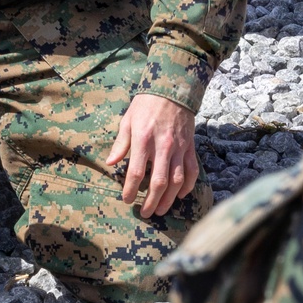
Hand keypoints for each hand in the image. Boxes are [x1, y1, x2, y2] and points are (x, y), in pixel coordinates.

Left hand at [106, 93, 197, 218]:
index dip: (130, 190)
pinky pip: (192, 171)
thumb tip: (110, 163)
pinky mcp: (190, 147)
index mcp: (143, 140)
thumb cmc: (145, 104)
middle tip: (145, 213)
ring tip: (161, 210)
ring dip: (169, 199)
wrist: (172, 88)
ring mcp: (179, 148)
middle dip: (151, 202)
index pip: (135, 173)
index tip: (126, 200)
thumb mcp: (127, 120)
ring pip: (176, 181)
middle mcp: (163, 147)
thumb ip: (120, 144)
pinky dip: (188, 186)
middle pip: (158, 183)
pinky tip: (180, 195)